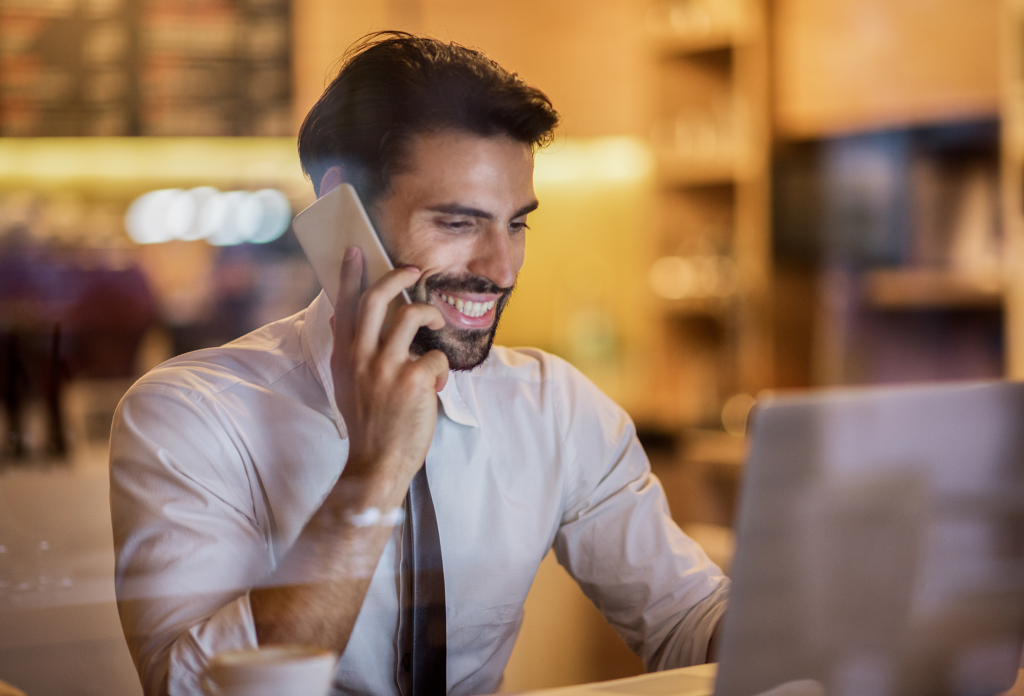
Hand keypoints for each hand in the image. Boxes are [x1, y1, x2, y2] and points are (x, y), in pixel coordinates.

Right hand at [329, 246, 448, 498]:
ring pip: (410, 317)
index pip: (345, 306)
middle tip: (413, 270)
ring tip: (437, 324)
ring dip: (429, 315)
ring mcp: (386, 368)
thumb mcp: (346, 385)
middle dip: (396, 277)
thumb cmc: (368, 424)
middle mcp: (361, 357)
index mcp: (344, 357)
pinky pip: (435, 357)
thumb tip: (338, 319)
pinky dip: (440, 369)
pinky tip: (435, 387)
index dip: (350, 276)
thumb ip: (347, 352)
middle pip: (377, 300)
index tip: (355, 251)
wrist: (376, 464)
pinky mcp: (413, 381)